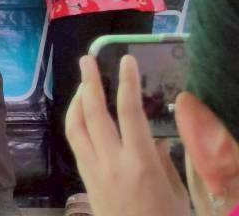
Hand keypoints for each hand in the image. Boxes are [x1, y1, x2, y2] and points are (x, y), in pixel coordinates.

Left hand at [65, 55, 189, 215]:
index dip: (126, 82)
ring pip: (76, 126)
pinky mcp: (84, 179)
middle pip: (94, 113)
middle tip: (87, 60)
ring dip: (77, 101)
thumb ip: (163, 159)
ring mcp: (93, 170)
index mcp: (140, 163)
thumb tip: (155, 136)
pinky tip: (82, 115)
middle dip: (89, 82)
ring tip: (84, 84)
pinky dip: (76, 122)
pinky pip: (76, 143)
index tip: (126, 60)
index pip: (129, 112)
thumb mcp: (175, 190)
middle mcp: (112, 162)